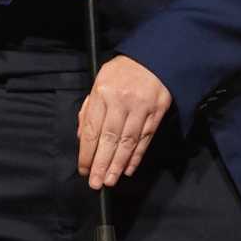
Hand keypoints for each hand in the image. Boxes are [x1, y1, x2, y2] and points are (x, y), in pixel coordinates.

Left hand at [76, 56, 170, 188]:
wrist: (154, 57)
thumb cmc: (122, 72)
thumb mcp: (99, 82)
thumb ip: (89, 110)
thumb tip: (82, 138)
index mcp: (102, 93)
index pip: (92, 129)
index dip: (87, 153)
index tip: (84, 169)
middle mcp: (121, 101)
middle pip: (109, 139)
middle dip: (101, 164)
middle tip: (96, 183)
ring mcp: (141, 107)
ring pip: (128, 141)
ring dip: (118, 164)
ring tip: (110, 180)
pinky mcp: (157, 112)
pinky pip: (145, 138)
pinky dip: (136, 156)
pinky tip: (128, 168)